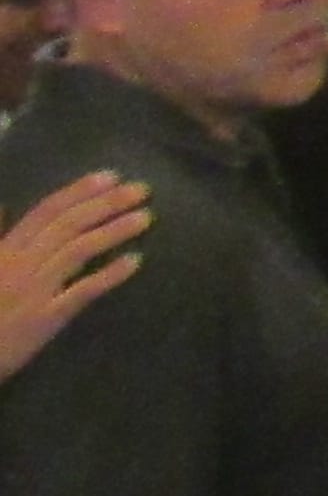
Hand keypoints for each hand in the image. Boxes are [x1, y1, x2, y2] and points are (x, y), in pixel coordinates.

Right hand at [0, 173, 147, 384]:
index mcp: (4, 250)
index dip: (79, 191)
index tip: (112, 176)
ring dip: (113, 231)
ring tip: (145, 217)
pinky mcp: (45, 319)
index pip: (46, 211)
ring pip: (78, 251)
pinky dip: (109, 275)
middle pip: (68, 225)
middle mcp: (20, 264)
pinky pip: (82, 292)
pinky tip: (135, 261)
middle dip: (106, 204)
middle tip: (142, 190)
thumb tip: (3, 206)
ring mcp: (34, 291)